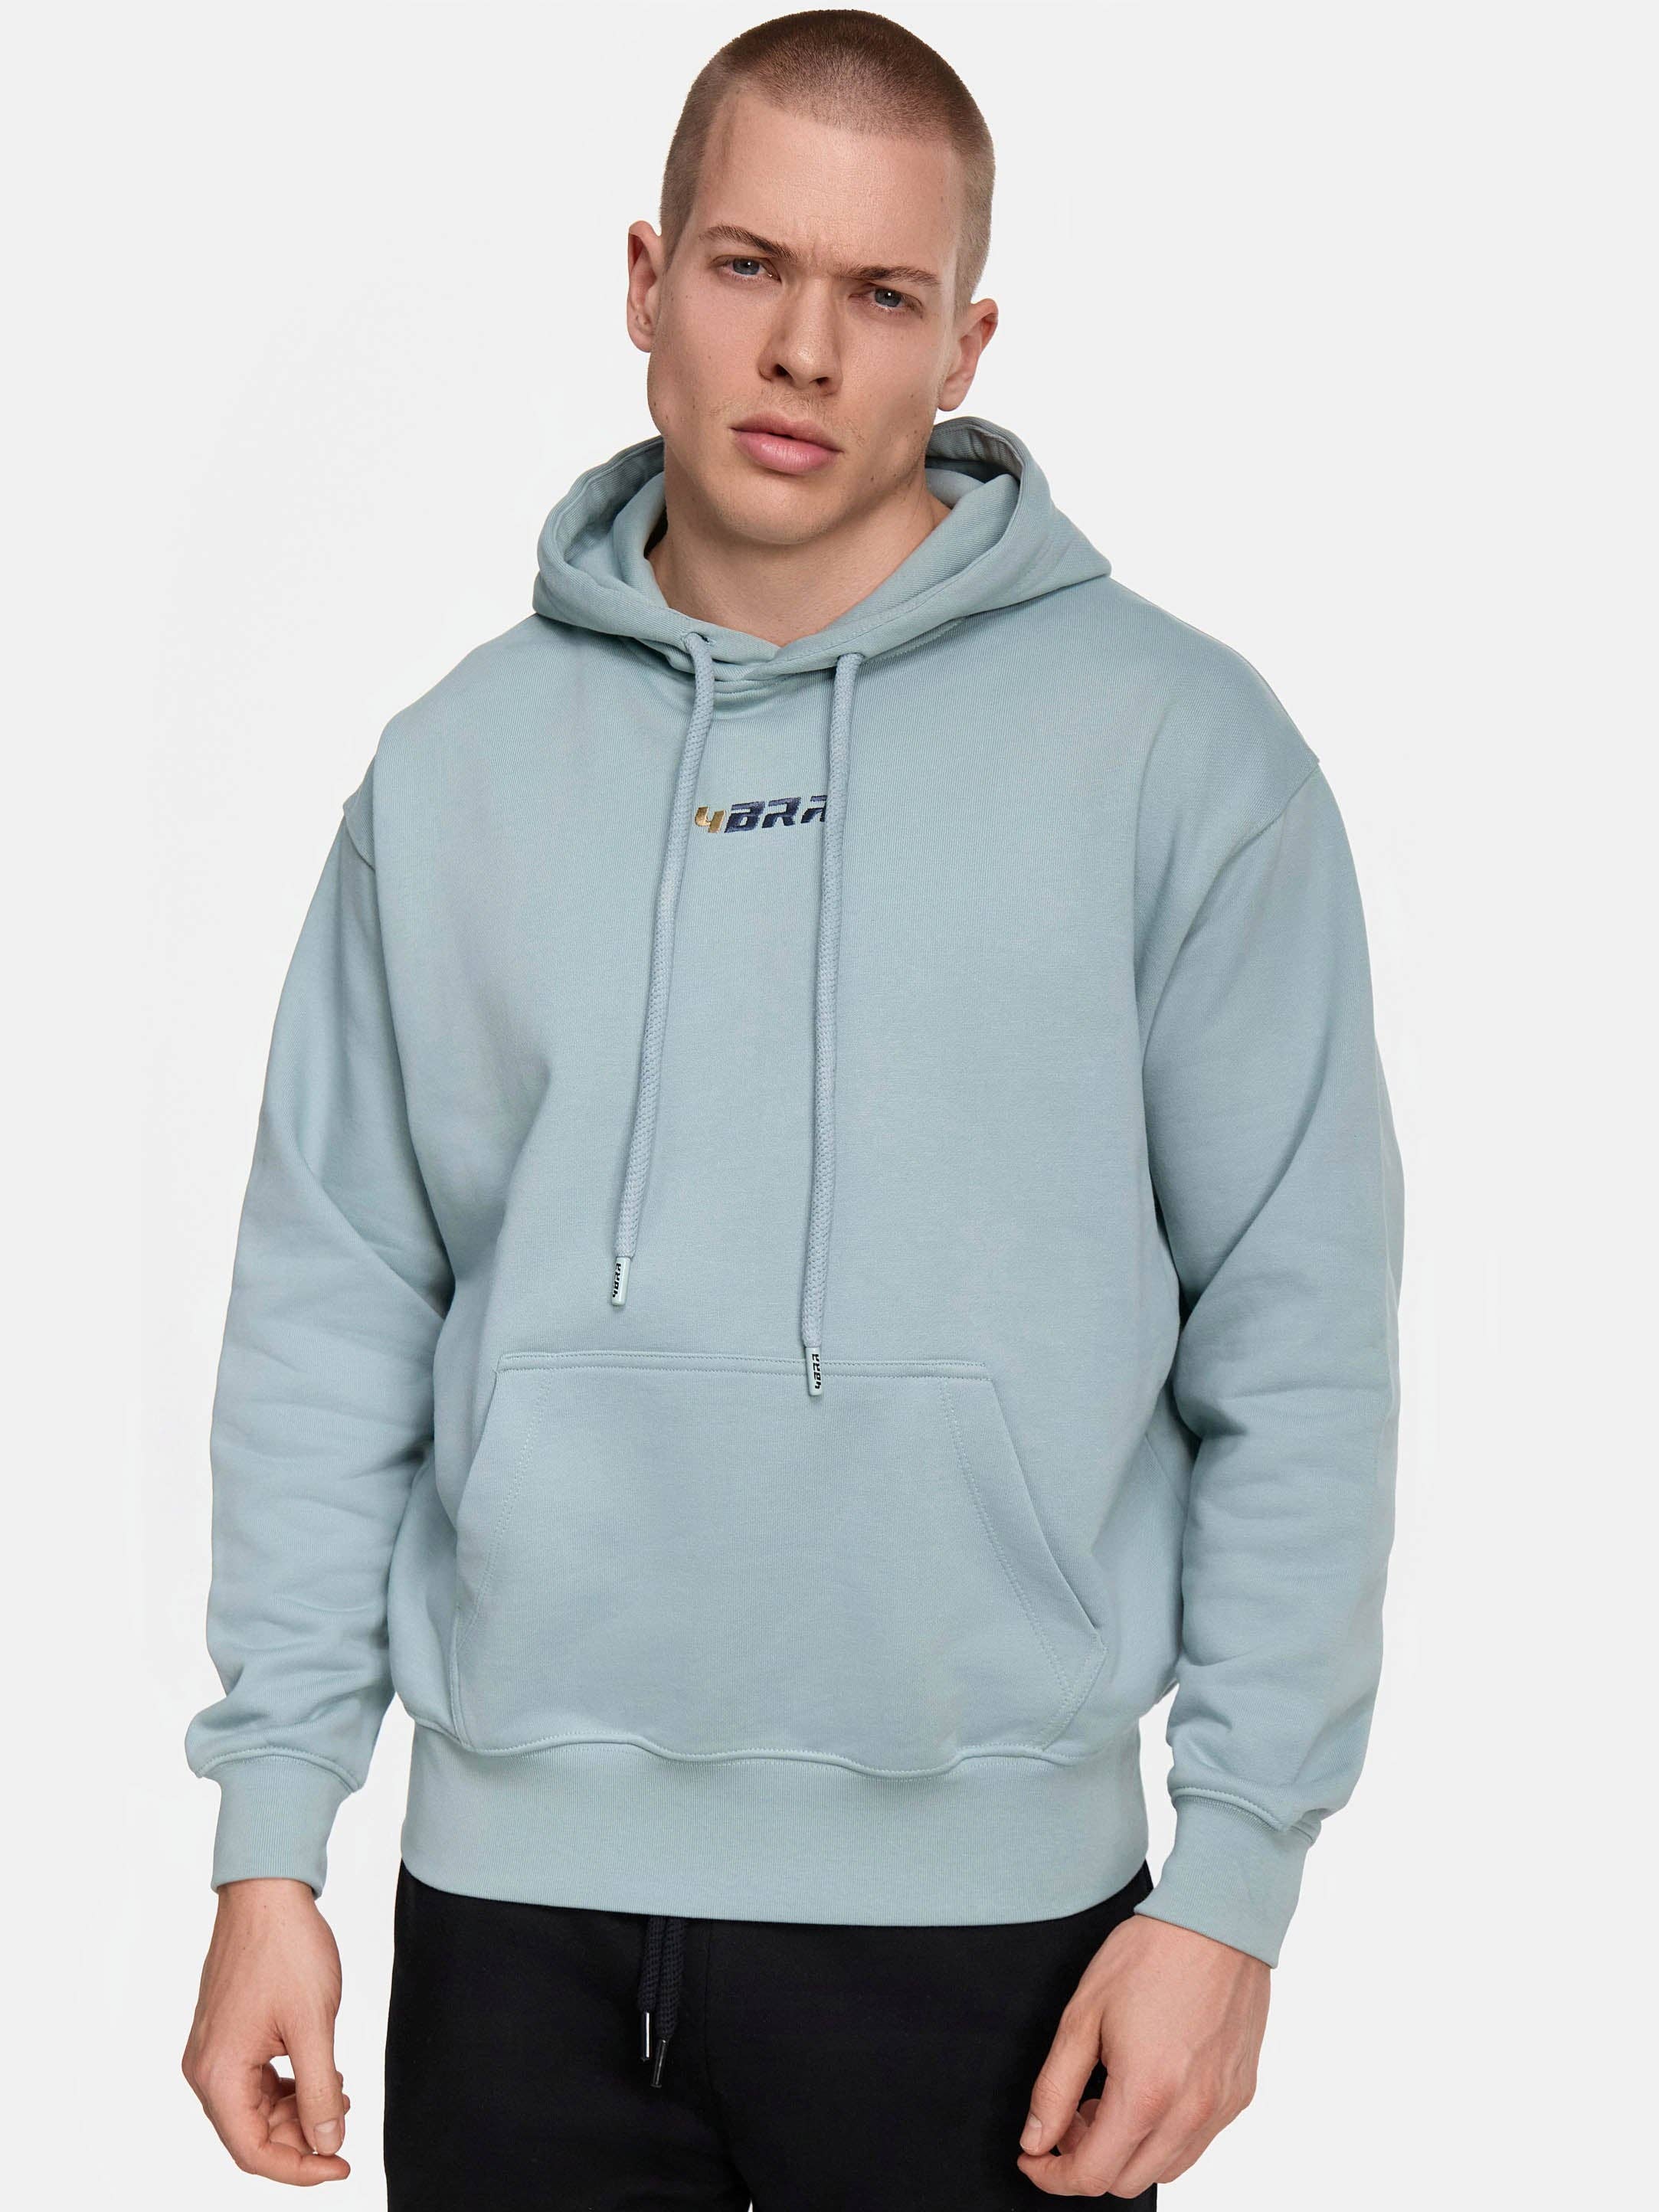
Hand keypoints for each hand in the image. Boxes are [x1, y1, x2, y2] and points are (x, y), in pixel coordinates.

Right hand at [182, 1876, 351, 2184]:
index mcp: (218, 2073)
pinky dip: (287, 2086)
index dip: (299, 2169)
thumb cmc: (286, 1949)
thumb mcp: (314, 2025)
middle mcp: (205, 2068)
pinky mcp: (227, 2033)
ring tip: (339, 2094)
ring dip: (297, 2110)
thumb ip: (319, 2092)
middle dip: (300, 2136)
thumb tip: (327, 2145)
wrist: (267, 1891)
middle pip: (251, 2133)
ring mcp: (213, 2050)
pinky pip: (254, 2080)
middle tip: (344, 2121)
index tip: (341, 2165)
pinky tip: (320, 2074)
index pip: (252, 2152)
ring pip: (255, 2108)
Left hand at [1016, 1911, 1268, 2196]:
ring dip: (1127, 2151)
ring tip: (1108, 2098)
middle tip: (1069, 2116)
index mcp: (1145, 2094)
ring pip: (1165, 2170)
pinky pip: (1197, 2142)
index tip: (1033, 2157)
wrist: (1217, 1920)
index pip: (1092, 2175)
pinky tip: (1148, 2089)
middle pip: (1126, 2182)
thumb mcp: (1083, 2015)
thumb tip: (1035, 2138)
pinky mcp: (1240, 2095)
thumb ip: (1055, 2087)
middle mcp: (1189, 2113)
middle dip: (1086, 2161)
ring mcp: (1221, 2108)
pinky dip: (1164, 2135)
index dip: (1052, 2175)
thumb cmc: (1150, 1955)